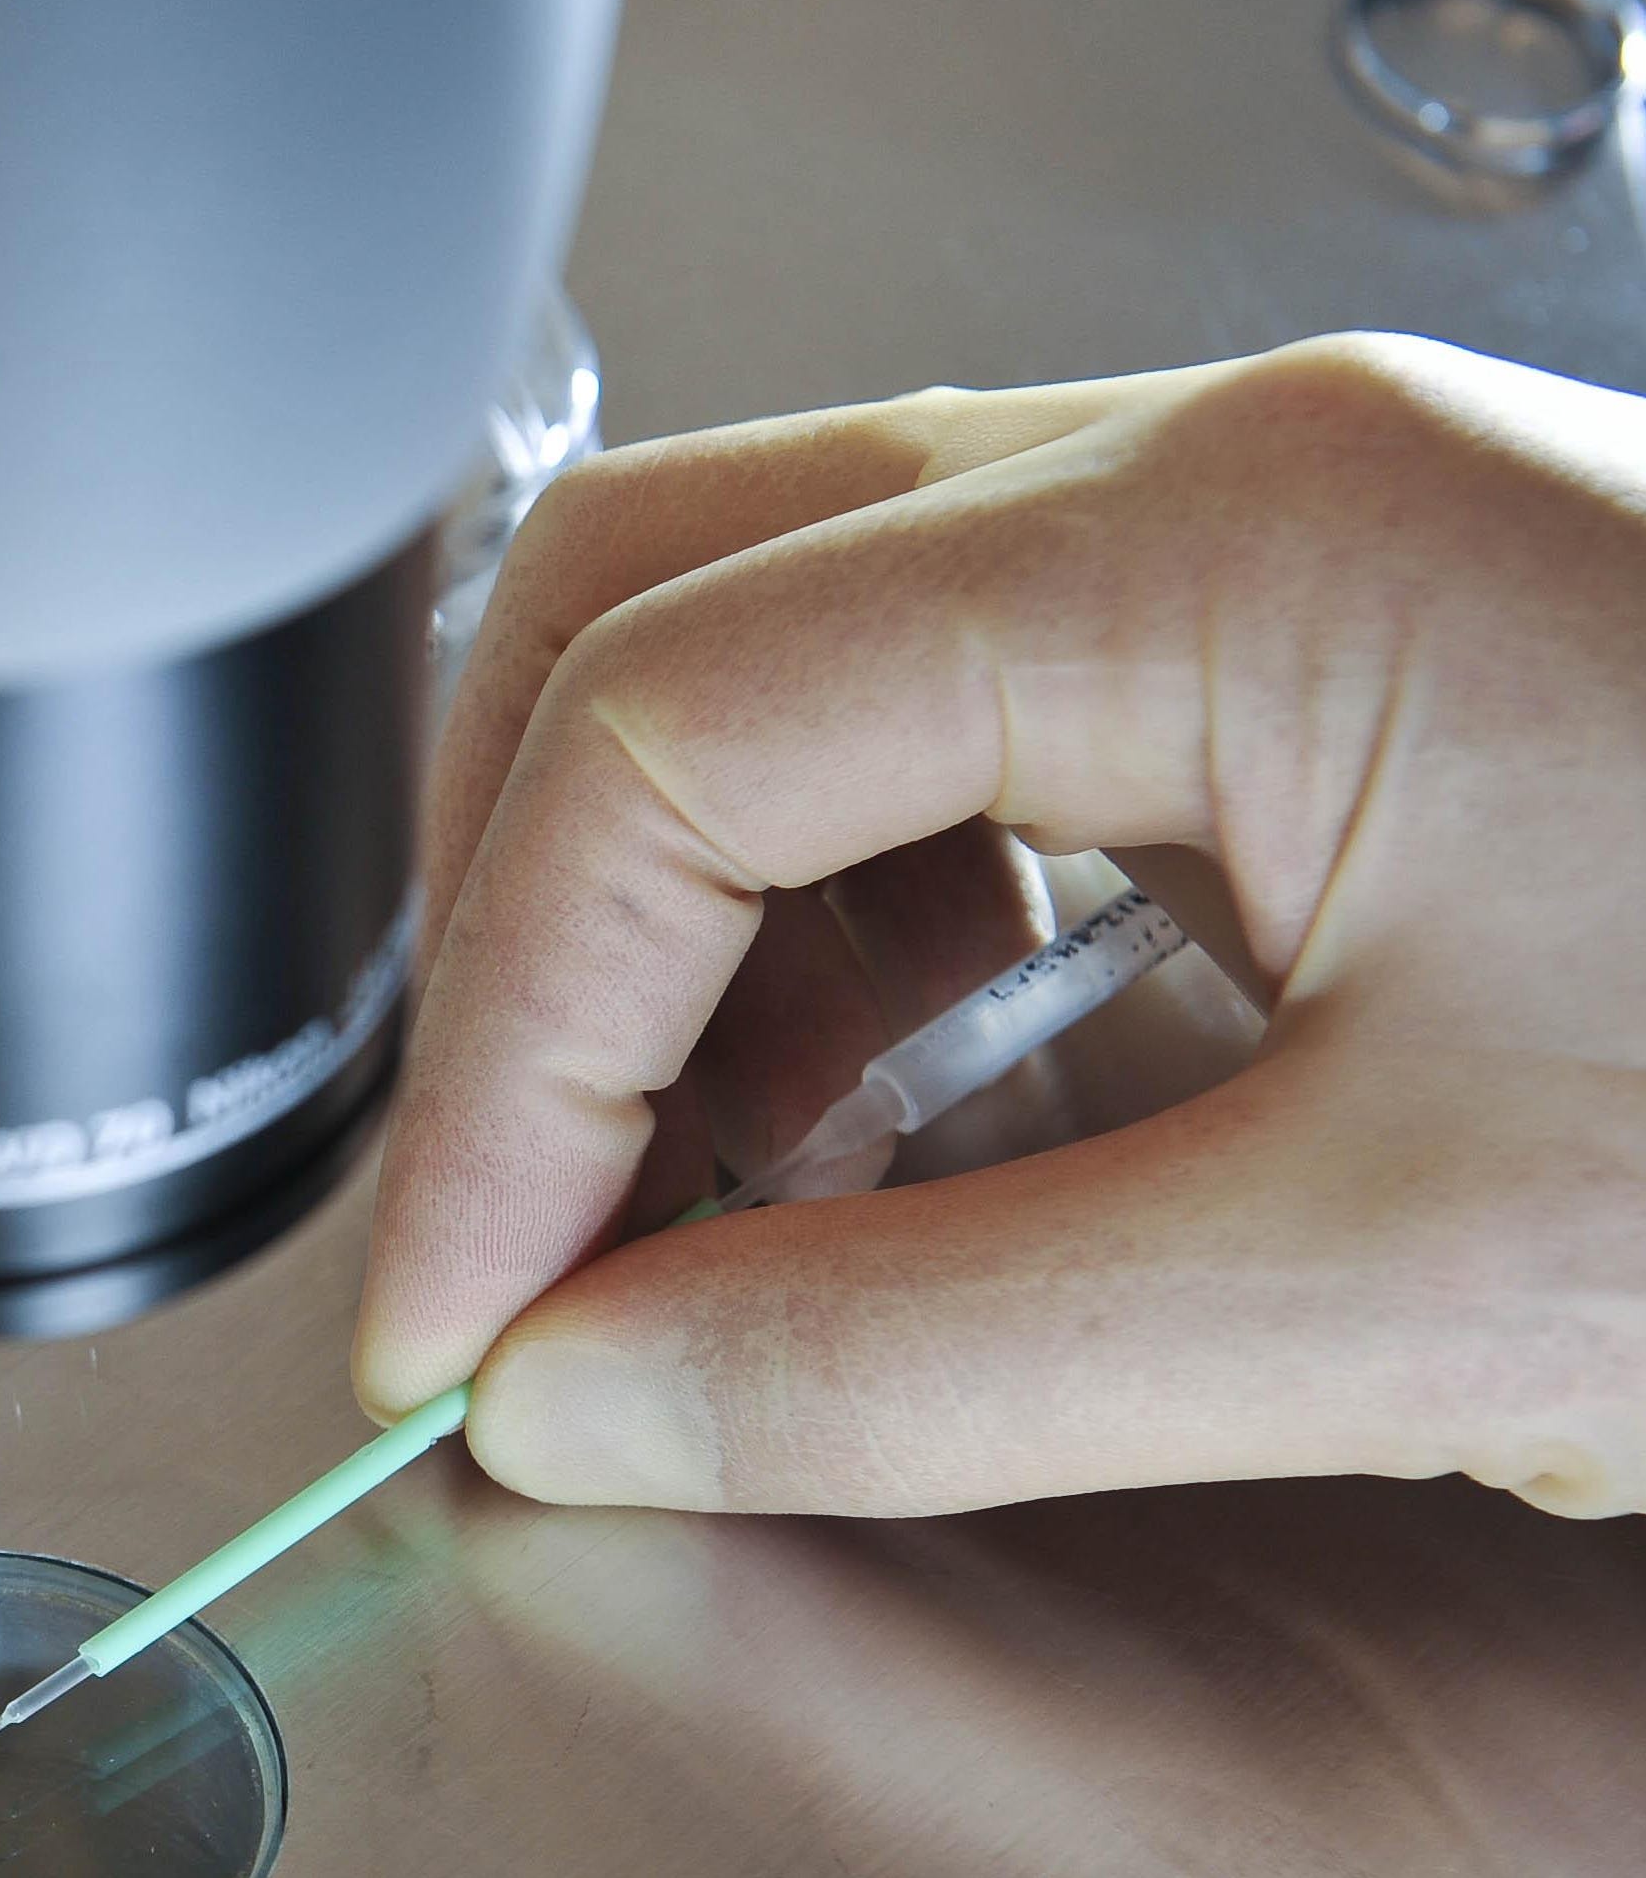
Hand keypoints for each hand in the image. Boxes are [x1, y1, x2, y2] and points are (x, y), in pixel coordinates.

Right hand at [358, 333, 1645, 1516]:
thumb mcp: (1411, 1282)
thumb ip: (931, 1357)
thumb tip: (593, 1400)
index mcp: (1231, 542)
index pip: (672, 738)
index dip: (513, 1063)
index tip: (466, 1322)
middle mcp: (1215, 477)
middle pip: (658, 608)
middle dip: (526, 938)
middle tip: (507, 1221)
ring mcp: (1256, 546)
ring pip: (773, 657)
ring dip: (672, 945)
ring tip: (703, 1209)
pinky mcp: (1299, 660)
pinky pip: (934, 741)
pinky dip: (827, 947)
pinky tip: (877, 1124)